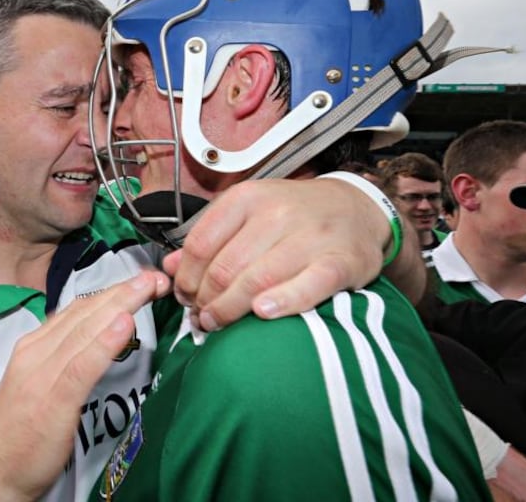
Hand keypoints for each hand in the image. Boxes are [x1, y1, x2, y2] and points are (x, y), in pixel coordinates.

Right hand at [0, 270, 169, 501]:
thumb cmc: (18, 435)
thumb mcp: (38, 384)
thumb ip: (63, 358)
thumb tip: (94, 338)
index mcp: (33, 346)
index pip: (78, 309)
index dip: (113, 293)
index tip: (141, 283)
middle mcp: (36, 352)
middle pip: (85, 312)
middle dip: (124, 292)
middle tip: (156, 278)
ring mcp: (42, 373)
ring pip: (87, 329)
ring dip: (121, 305)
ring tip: (148, 288)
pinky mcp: (52, 398)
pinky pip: (83, 364)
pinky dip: (105, 342)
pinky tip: (125, 325)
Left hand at [163, 177, 389, 330]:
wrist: (356, 208)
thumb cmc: (294, 216)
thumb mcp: (247, 214)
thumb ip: (208, 239)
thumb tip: (169, 270)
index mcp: (247, 199)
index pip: (201, 245)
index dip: (186, 279)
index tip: (184, 298)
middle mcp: (277, 212)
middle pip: (224, 268)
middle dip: (204, 301)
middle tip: (201, 319)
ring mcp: (310, 236)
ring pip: (256, 280)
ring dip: (230, 310)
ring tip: (218, 325)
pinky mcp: (341, 261)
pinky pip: (307, 286)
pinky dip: (283, 302)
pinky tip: (262, 314)